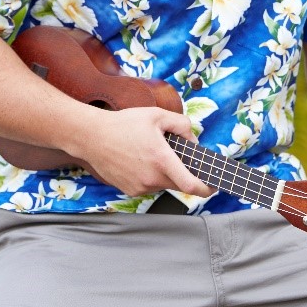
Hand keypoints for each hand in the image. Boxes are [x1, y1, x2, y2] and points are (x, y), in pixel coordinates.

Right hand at [74, 105, 212, 198]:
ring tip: (152, 153)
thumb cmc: (124, 123)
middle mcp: (151, 178)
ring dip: (165, 173)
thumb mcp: (157, 115)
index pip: (191, 185)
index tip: (214, 185)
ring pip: (163, 184)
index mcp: (161, 159)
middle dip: (185, 174)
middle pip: (179, 184)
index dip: (207, 188)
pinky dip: (151, 176)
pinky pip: (149, 186)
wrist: (92, 136)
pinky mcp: (130, 190)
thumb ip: (181, 124)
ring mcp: (140, 187)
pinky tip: (139, 160)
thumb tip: (193, 140)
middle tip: (181, 159)